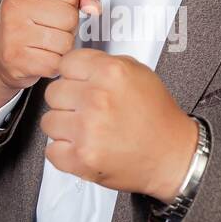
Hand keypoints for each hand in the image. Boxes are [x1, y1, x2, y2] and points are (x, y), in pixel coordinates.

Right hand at [0, 0, 101, 118]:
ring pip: (66, 42)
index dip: (70, 5)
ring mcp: (13, 32)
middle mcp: (13, 4)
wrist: (0, 54)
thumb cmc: (30, 22)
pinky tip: (40, 57)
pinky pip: (56, 62)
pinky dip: (54, 64)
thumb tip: (94, 7)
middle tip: (49, 29)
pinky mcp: (16, 58)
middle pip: (70, 18)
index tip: (53, 9)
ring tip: (45, 44)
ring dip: (62, 48)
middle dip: (67, 27)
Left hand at [40, 48, 198, 201]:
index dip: (72, 75)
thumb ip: (105, 63)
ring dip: (64, 127)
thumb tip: (76, 65)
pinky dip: (64, 152)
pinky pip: (51, 150)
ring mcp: (87, 130)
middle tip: (87, 110)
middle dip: (68, 102)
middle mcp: (97, 99)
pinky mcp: (81, 158)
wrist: (172, 156)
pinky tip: (83, 146)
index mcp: (111, 73)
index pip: (66, 64)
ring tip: (86, 130)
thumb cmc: (157, 118)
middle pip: (53, 92)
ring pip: (48, 121)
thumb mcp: (139, 73)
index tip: (79, 84)